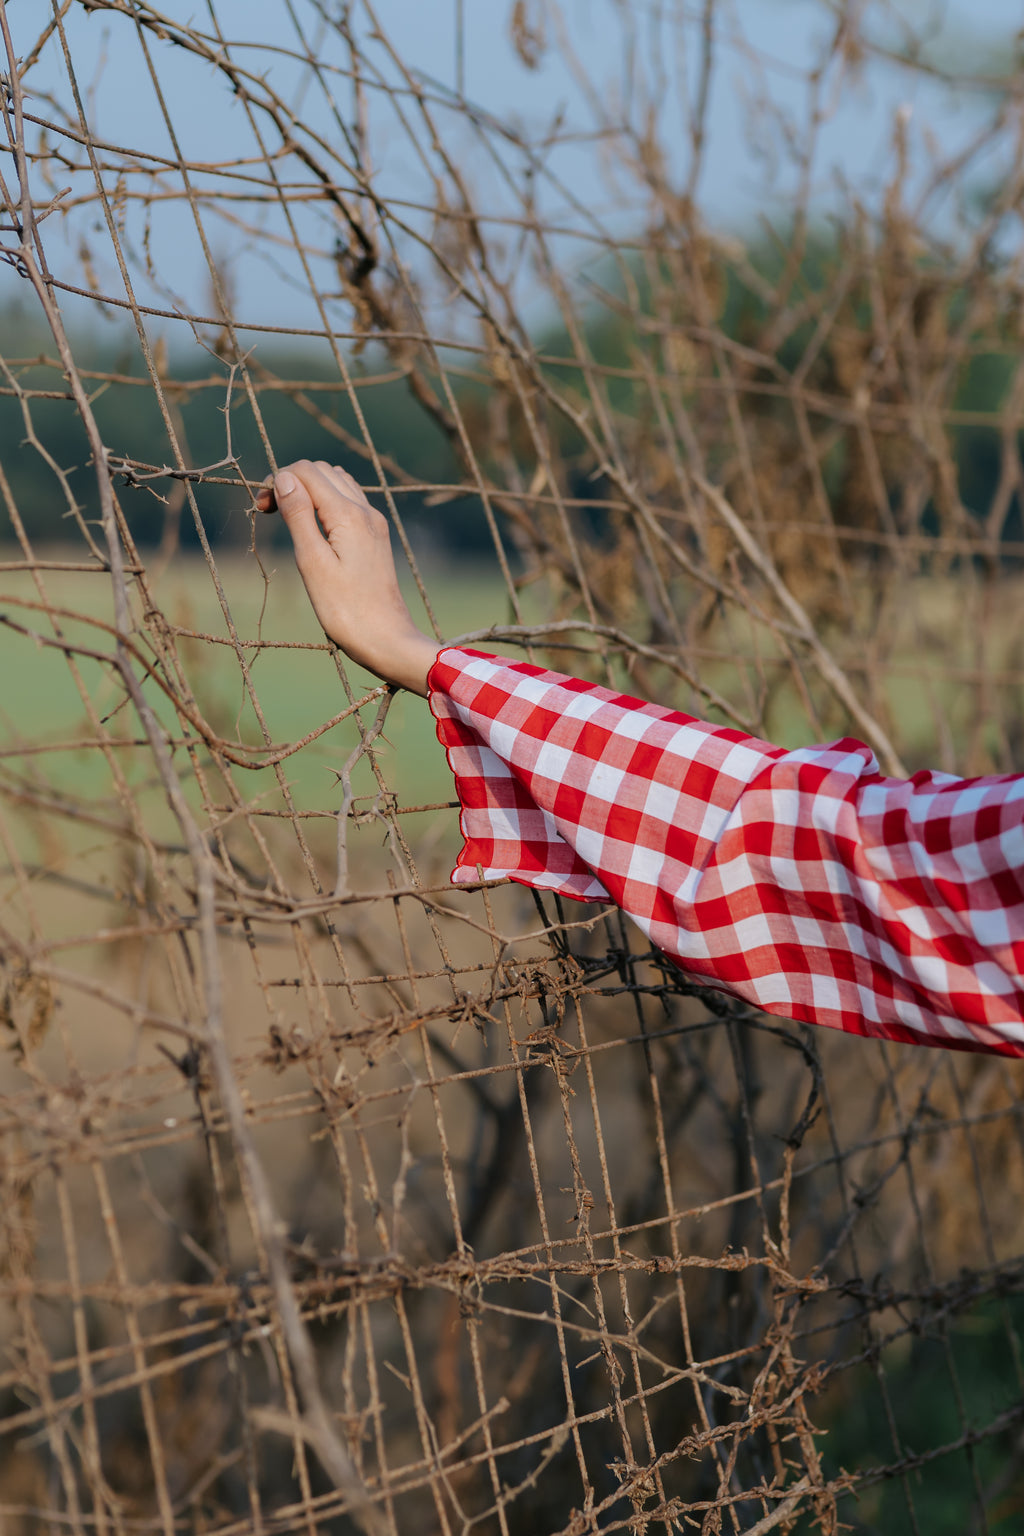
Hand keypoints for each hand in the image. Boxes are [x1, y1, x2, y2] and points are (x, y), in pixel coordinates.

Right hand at [256, 460, 439, 695]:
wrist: (386, 639)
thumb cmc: (345, 610)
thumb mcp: (312, 563)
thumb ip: (299, 516)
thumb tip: (284, 478)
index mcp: (348, 515)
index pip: (306, 472)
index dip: (278, 481)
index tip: (261, 508)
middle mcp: (365, 511)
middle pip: (322, 471)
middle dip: (292, 481)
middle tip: (269, 511)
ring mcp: (374, 523)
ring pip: (338, 482)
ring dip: (309, 489)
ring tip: (289, 517)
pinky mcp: (376, 536)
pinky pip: (350, 502)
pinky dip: (327, 501)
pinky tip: (315, 526)